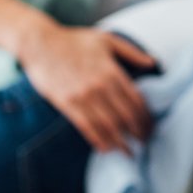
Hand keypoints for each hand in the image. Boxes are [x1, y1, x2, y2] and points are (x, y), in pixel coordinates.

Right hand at [17, 23, 157, 152]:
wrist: (40, 43)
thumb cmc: (74, 40)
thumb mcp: (106, 39)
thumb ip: (131, 52)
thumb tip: (153, 63)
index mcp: (112, 71)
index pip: (136, 101)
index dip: (146, 117)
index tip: (151, 126)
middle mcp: (100, 86)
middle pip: (126, 117)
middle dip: (138, 133)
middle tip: (145, 142)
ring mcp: (82, 96)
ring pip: (108, 126)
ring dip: (121, 143)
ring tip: (129, 152)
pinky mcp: (66, 104)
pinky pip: (87, 127)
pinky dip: (99, 141)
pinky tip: (106, 148)